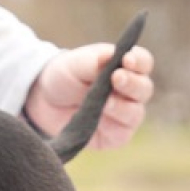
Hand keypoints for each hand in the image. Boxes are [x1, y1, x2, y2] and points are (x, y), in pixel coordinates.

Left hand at [24, 44, 154, 148]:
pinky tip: (100, 121)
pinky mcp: (114, 135)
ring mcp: (125, 114)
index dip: (139, 61)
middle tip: (116, 78)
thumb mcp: (75, 64)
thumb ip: (94, 61)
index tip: (127, 60)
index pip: (143, 62)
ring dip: (122, 107)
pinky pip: (122, 134)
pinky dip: (113, 128)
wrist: (45, 100)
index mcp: (125, 67)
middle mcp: (130, 91)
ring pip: (136, 113)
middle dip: (132, 84)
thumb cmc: (66, 76)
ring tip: (106, 103)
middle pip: (144, 89)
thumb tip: (111, 55)